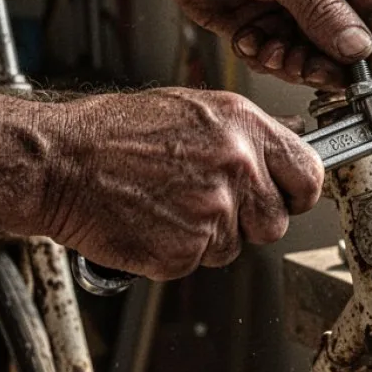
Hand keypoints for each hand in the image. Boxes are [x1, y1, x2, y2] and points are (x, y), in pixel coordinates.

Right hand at [35, 88, 322, 279]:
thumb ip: (243, 133)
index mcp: (243, 127)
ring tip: (169, 204)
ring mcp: (212, 211)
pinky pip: (199, 262)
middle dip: (250, 221)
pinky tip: (152, 221)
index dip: (297, 193)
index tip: (287, 197)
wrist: (62, 163)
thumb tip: (284, 142)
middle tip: (209, 204)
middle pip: (276, 221)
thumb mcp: (192, 109)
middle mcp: (236, 167)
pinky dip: (177, 251)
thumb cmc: (115, 133)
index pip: (309, 174)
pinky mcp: (185, 250)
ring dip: (209, 237)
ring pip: (236, 246)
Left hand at [156, 0, 371, 87]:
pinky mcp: (265, 26)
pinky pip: (278, 60)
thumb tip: (358, 47)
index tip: (369, 76)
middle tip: (307, 70)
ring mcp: (295, 9)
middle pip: (349, 45)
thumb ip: (322, 9)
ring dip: (292, 65)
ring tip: (271, 50)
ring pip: (313, 60)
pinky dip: (263, 59)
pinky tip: (249, 40)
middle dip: (326, 63)